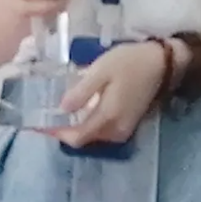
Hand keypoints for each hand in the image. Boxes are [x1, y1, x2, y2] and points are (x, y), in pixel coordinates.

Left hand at [49, 41, 168, 147]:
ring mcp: (124, 130)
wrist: (162, 63)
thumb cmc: (130, 62)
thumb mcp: (102, 70)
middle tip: (47, 113)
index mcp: (108, 118)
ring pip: (93, 136)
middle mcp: (115, 131)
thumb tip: (61, 109)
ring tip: (61, 109)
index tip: (39, 123)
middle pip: (83, 139)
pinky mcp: (128, 124)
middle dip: (64, 129)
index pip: (76, 137)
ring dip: (77, 126)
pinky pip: (103, 130)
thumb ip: (81, 91)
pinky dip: (89, 122)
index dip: (56, 133)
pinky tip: (82, 107)